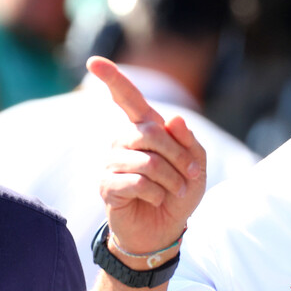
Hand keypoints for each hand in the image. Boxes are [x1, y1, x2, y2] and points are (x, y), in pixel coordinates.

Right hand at [88, 57, 206, 266]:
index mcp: (144, 128)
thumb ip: (189, 142)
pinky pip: (137, 183)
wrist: (164, 229)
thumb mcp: (196, 166)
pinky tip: (156, 200)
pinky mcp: (106, 185)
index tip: (94, 61)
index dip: (112, 78)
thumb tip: (174, 119)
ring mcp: (112, 162)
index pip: (126, 97)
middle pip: (151, 133)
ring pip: (147, 161)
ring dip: (171, 180)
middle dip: (179, 156)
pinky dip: (156, 194)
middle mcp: (123, 140)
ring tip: (175, 191)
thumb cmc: (179, 193)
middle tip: (191, 176)